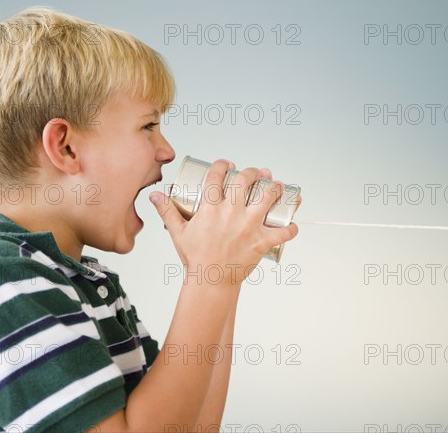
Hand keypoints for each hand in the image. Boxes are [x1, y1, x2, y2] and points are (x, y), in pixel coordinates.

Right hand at [149, 160, 298, 285]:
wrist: (209, 282)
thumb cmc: (195, 258)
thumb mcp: (178, 232)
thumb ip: (167, 211)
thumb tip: (154, 195)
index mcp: (210, 209)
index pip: (217, 176)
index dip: (223, 164)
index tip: (228, 164)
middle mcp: (231, 213)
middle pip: (246, 180)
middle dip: (253, 172)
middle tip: (256, 173)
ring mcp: (248, 227)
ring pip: (268, 198)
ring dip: (276, 188)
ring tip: (277, 186)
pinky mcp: (261, 242)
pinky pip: (282, 233)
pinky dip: (291, 229)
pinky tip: (293, 225)